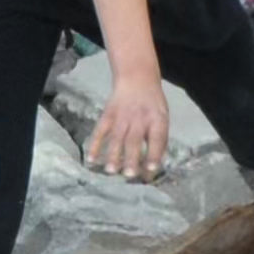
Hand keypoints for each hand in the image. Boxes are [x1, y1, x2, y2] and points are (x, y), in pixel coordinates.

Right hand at [83, 57, 174, 179]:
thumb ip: (159, 139)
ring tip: (110, 171)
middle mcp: (139, 118)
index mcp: (156, 119)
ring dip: (113, 155)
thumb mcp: (163, 118)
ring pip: (116, 138)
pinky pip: (100, 131)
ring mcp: (121, 116)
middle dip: (131, 158)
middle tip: (128, 175)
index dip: (154, 154)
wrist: (137, 78)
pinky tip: (91, 158)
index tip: (150, 169)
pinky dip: (94, 144)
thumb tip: (154, 165)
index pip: (156, 138)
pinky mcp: (107, 115)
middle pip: (134, 140)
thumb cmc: (153, 104)